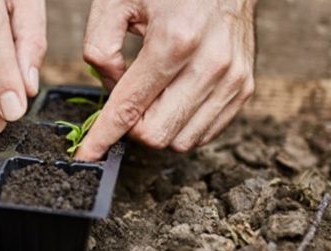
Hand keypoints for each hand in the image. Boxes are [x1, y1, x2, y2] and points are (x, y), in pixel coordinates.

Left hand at [75, 0, 256, 159]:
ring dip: (157, 127)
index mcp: (174, 40)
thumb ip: (100, 47)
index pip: (130, 108)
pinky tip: (173, 98)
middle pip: (156, 134)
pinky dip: (181, 125)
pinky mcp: (244, 87)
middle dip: (131, 127)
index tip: (86, 155)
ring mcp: (232, 79)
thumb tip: (109, 87)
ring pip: (181, 140)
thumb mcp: (116, 1)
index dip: (102, 137)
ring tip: (152, 94)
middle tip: (126, 101)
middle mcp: (209, 64)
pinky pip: (204, 133)